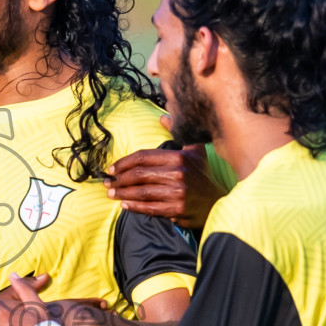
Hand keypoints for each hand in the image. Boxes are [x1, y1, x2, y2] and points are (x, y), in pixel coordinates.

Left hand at [105, 144, 225, 229]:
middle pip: (139, 174)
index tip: (112, 168)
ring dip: (122, 193)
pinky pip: (149, 208)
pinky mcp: (177, 210)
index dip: (124, 162)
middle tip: (107, 182)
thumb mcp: (195, 150)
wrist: (218, 203)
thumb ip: (178, 132)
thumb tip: (163, 116)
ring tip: (111, 193)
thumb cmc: (202, 176)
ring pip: (142, 192)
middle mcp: (178, 173)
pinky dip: (134, 206)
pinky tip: (124, 205)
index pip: (143, 157)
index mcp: (179, 157)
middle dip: (119, 178)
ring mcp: (177, 192)